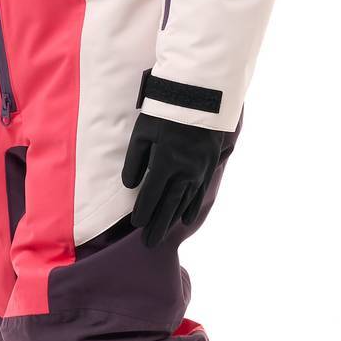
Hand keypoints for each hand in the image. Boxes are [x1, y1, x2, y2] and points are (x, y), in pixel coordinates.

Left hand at [121, 112, 225, 247]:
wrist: (201, 96)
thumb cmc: (166, 111)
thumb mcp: (143, 131)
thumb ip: (134, 160)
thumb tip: (131, 185)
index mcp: (165, 162)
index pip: (151, 195)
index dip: (143, 212)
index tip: (136, 225)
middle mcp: (184, 171)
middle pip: (168, 204)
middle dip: (157, 224)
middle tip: (150, 243)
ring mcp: (199, 170)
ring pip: (184, 201)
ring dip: (172, 219)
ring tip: (163, 234)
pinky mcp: (209, 165)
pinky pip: (200, 192)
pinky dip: (192, 207)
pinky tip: (186, 219)